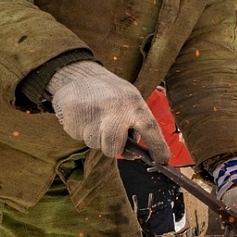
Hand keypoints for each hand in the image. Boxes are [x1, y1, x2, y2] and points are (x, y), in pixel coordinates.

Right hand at [47, 61, 168, 161]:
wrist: (78, 75)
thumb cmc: (111, 94)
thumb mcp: (130, 100)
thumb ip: (136, 125)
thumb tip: (135, 154)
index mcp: (133, 103)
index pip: (150, 129)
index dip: (158, 147)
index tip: (163, 161)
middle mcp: (114, 109)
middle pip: (114, 148)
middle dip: (113, 148)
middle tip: (111, 137)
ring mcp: (92, 114)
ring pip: (95, 144)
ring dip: (96, 137)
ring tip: (96, 119)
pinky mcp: (72, 119)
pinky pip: (79, 137)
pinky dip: (82, 131)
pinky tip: (84, 116)